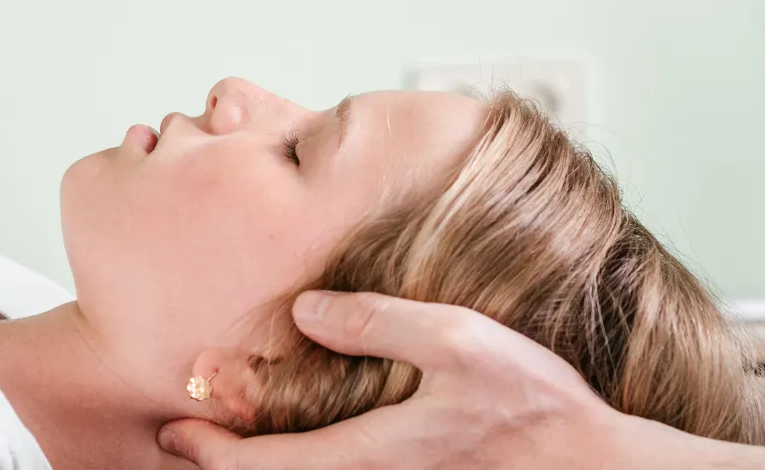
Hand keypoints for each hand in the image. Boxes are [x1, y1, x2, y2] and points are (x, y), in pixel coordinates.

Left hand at [157, 291, 680, 468]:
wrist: (589, 466)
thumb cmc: (530, 404)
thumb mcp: (456, 340)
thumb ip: (377, 322)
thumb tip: (306, 310)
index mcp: (369, 453)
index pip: (263, 466)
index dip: (209, 452)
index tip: (175, 431)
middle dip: (221, 466)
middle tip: (179, 439)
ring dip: (262, 467)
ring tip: (227, 443)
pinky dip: (301, 469)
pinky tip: (295, 449)